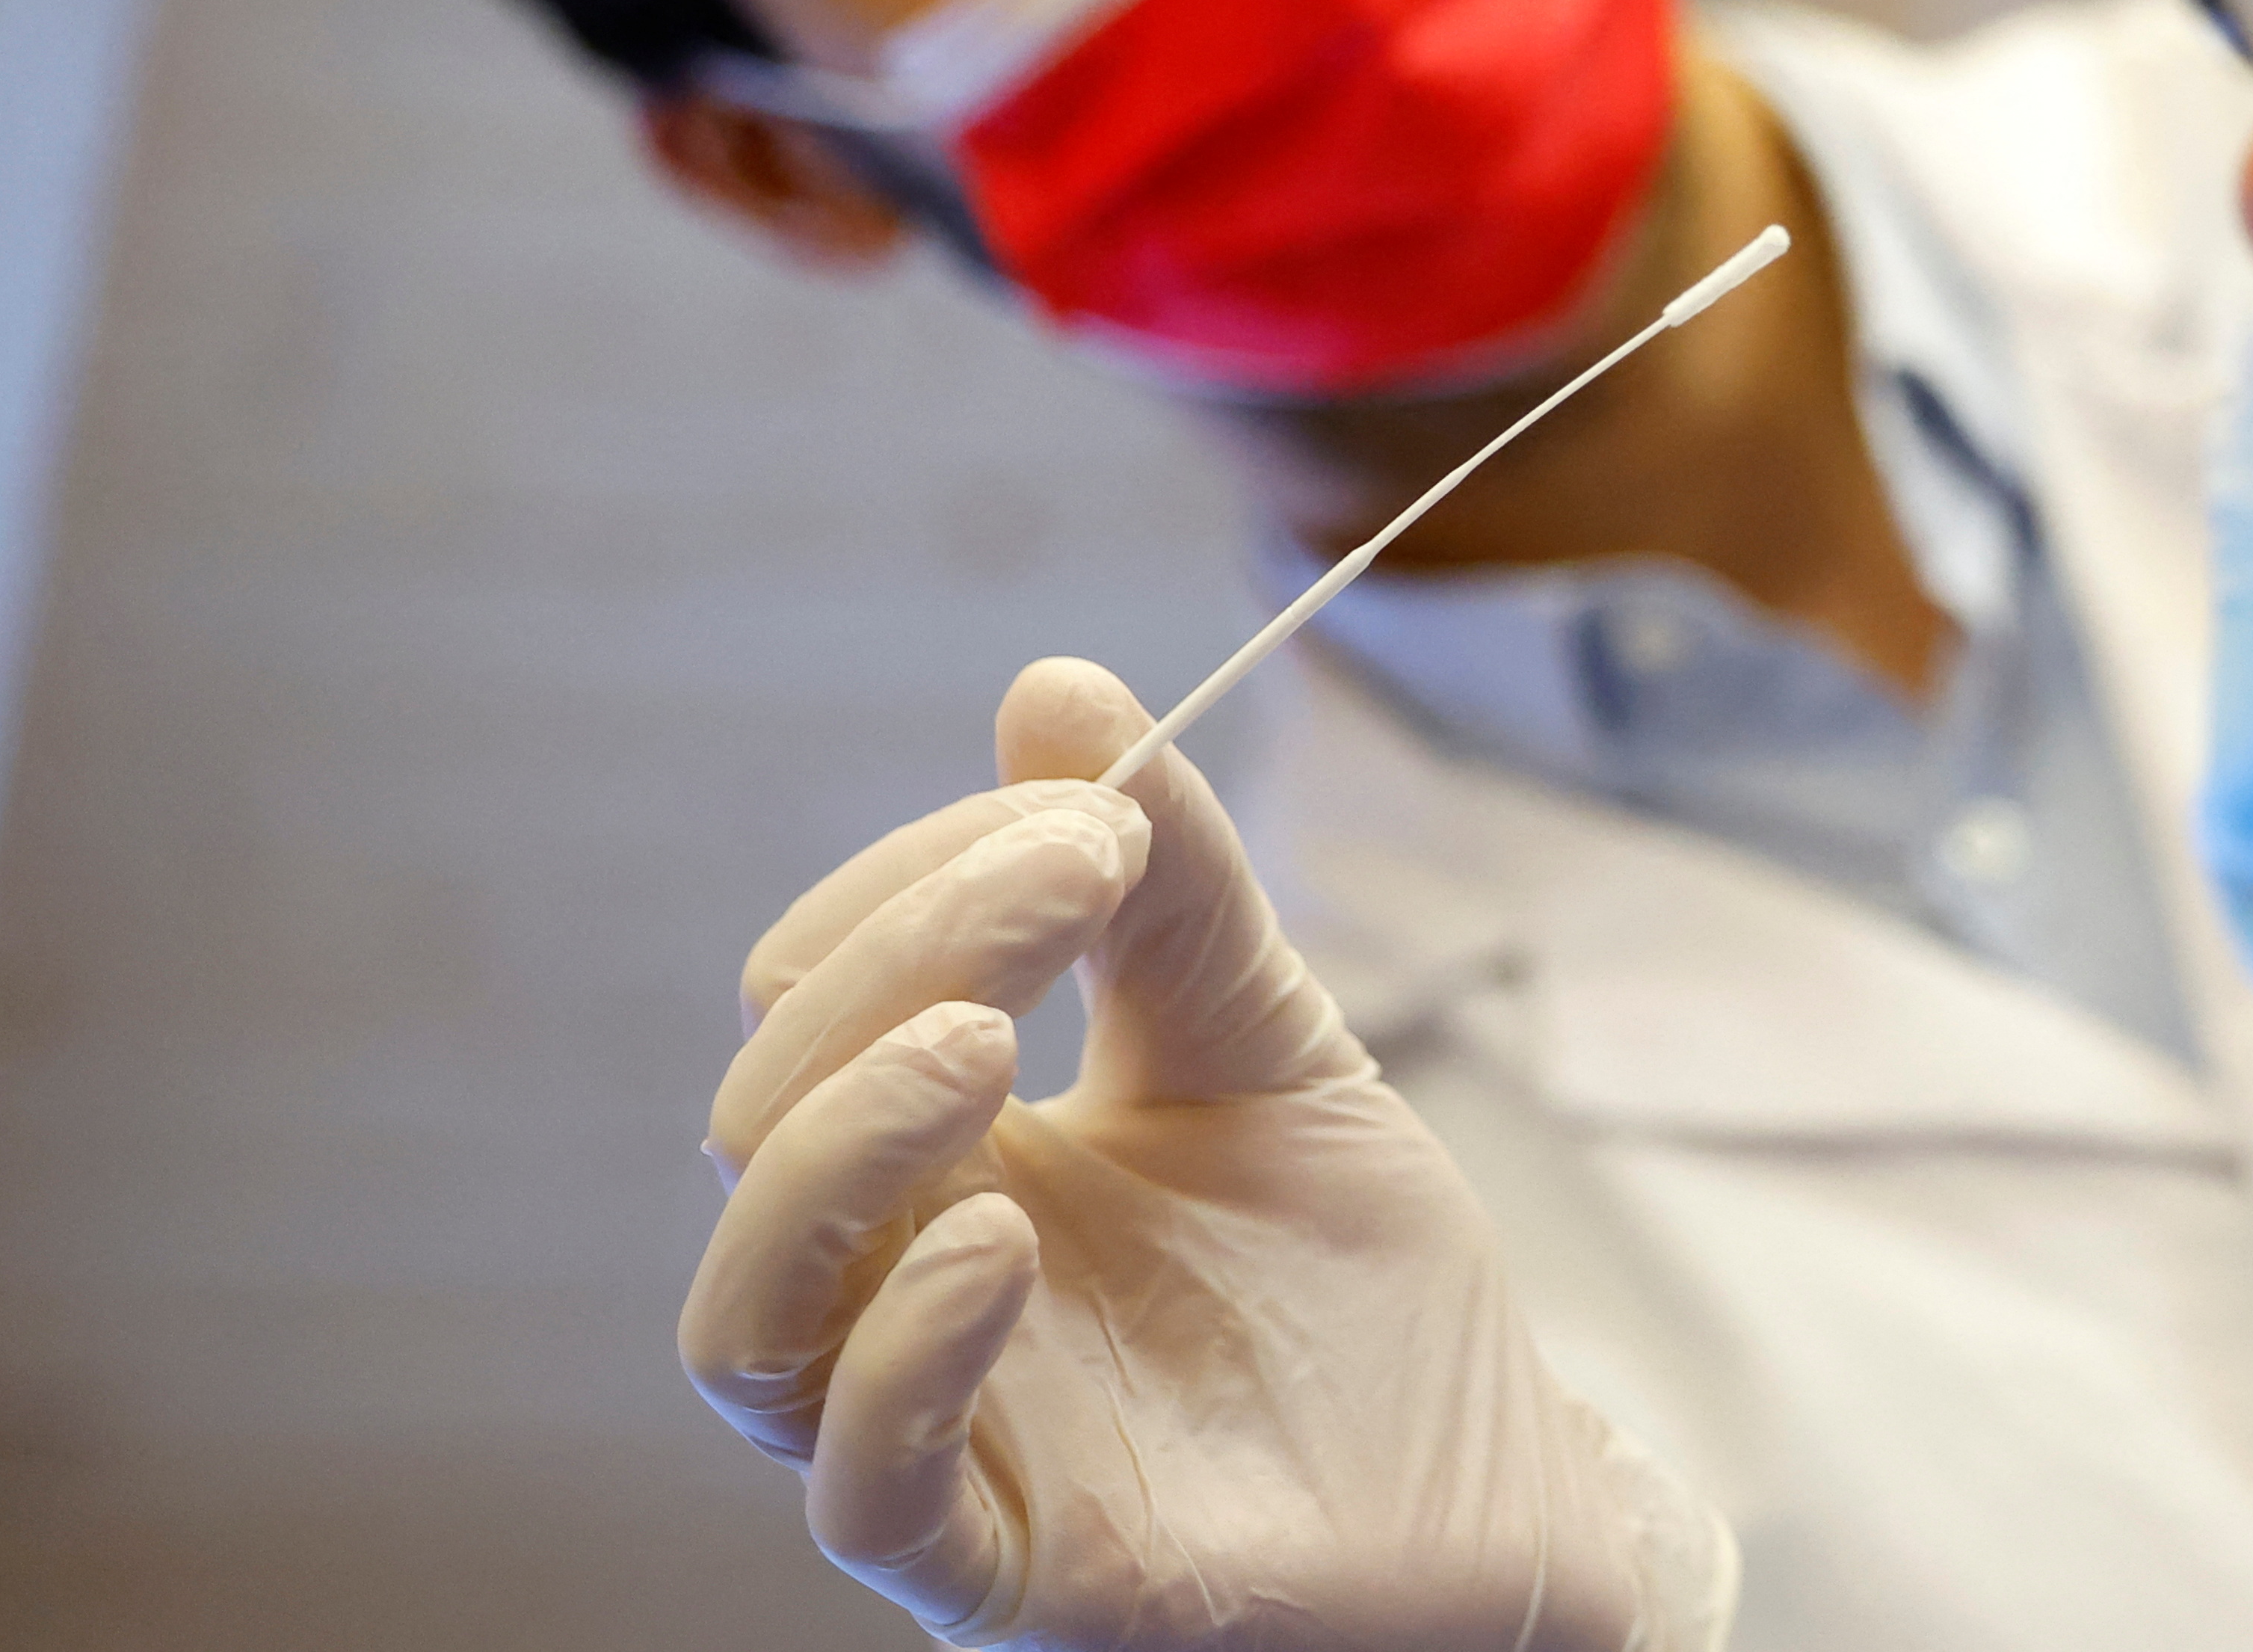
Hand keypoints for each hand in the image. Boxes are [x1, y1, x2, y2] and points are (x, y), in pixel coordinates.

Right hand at [681, 657, 1736, 1649]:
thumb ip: (1172, 886)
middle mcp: (899, 1288)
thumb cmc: (1357, 1280)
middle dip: (890, 966)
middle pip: (760, 1122)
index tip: (1091, 809)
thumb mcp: (1272, 1039)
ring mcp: (947, 1436)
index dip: (920, 883)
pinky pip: (867, 1487)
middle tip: (1070, 873)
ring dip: (835, 1148)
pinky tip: (1003, 1236)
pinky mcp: (1012, 1572)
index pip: (815, 998)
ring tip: (977, 1036)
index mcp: (939, 1157)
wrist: (1503, 1483)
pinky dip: (903, 1353)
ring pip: (749, 1314)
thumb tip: (1051, 688)